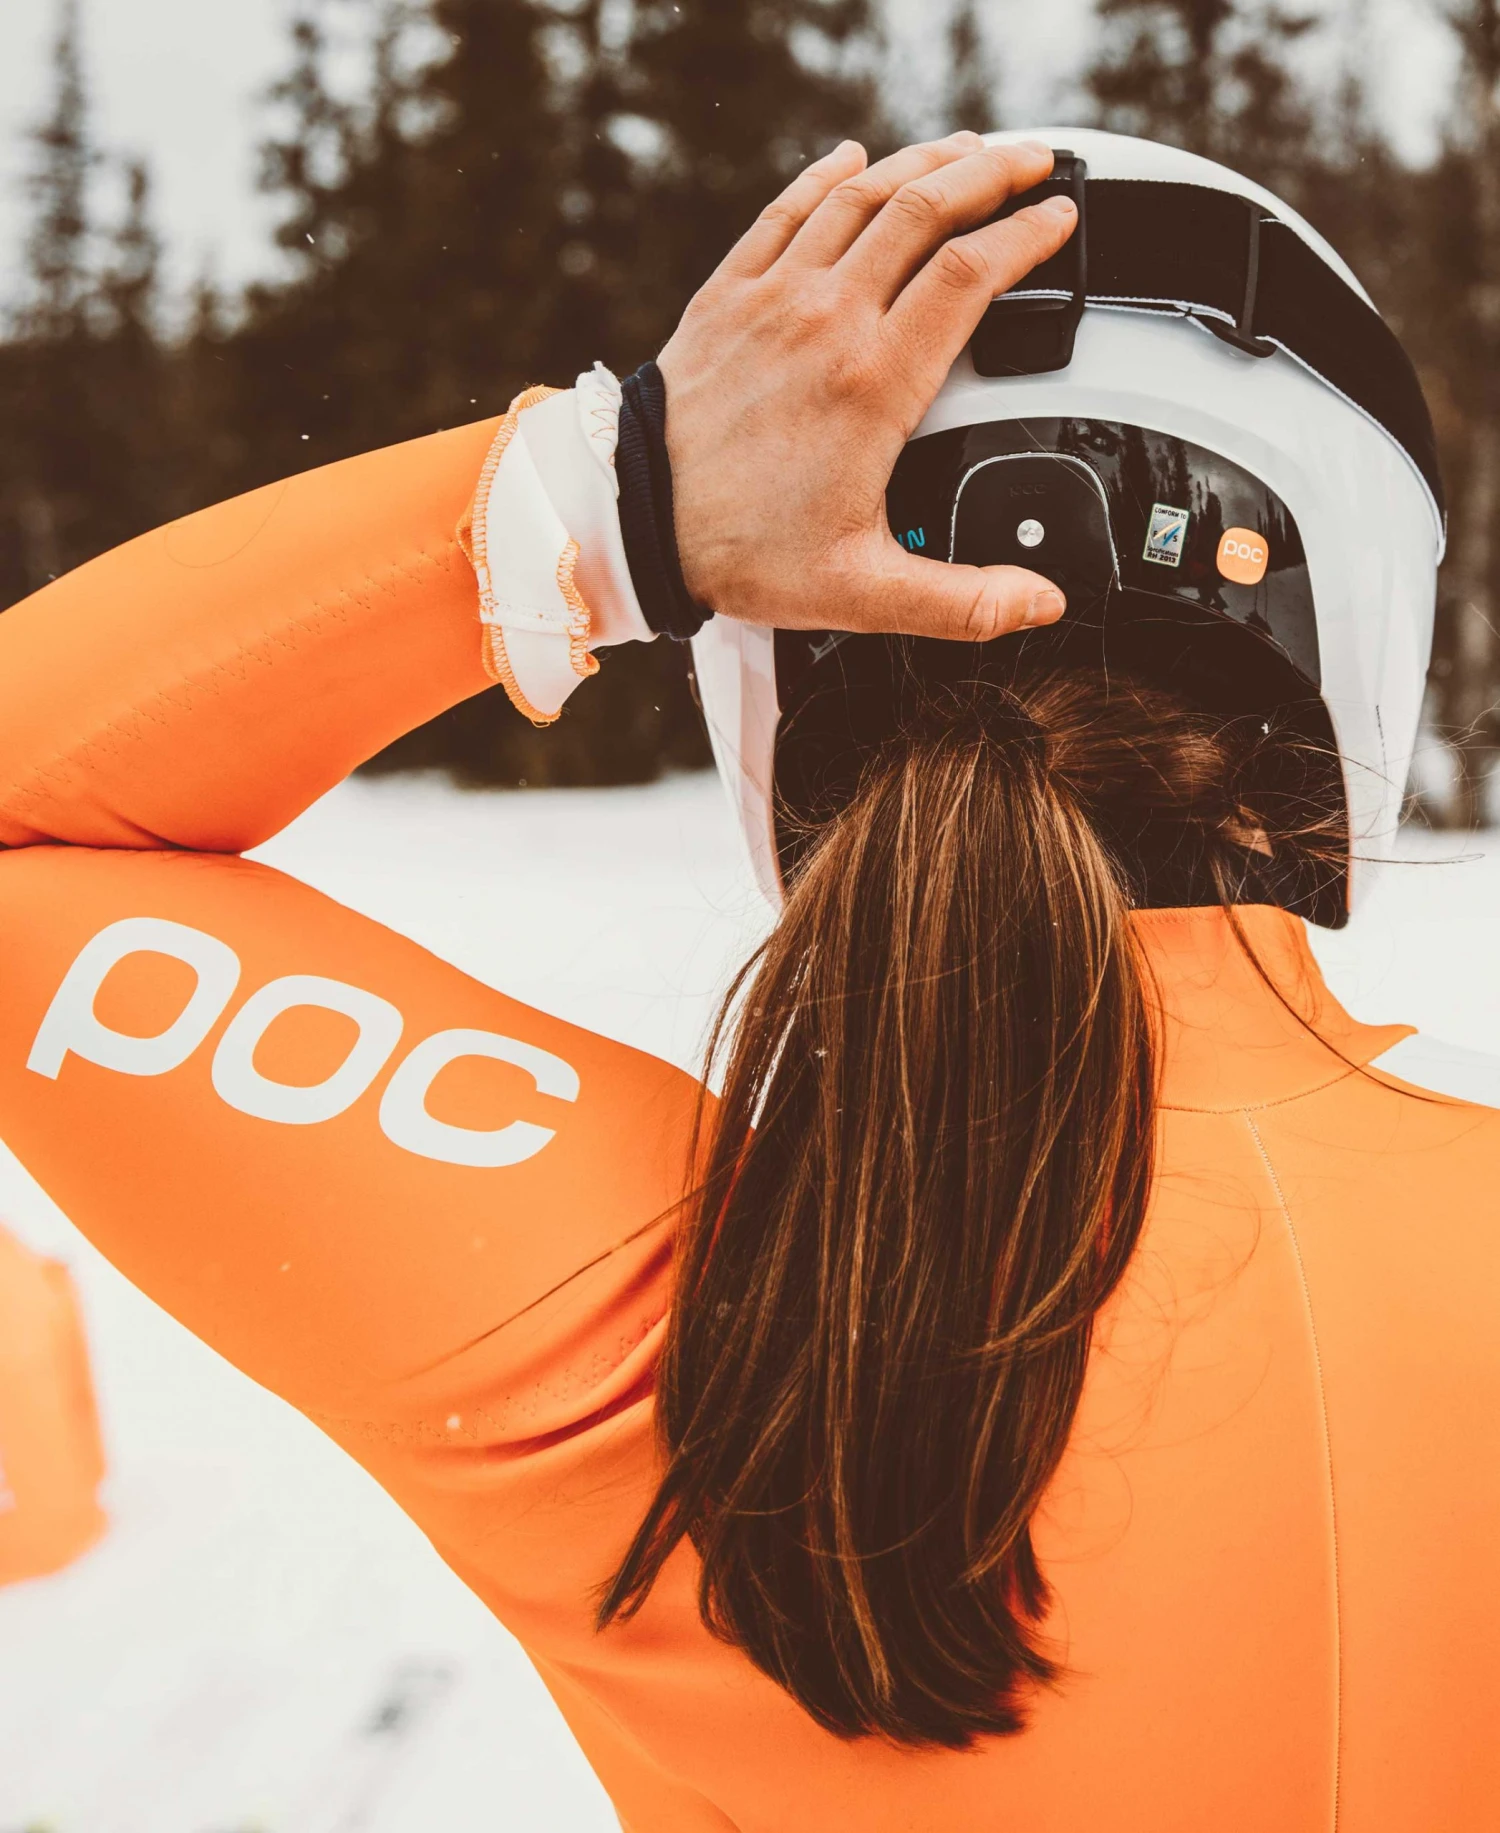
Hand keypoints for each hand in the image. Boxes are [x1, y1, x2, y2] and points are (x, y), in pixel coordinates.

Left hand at [656, 134, 1077, 641]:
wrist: (631, 522)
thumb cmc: (738, 553)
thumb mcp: (862, 593)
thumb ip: (961, 602)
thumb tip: (1040, 604)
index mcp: (874, 384)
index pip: (972, 275)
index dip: (1027, 235)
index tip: (1063, 220)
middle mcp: (827, 321)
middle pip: (926, 209)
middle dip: (992, 173)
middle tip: (1036, 161)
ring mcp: (773, 298)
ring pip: (861, 196)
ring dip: (923, 162)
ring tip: (970, 149)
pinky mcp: (726, 296)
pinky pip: (784, 212)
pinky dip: (824, 176)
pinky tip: (851, 157)